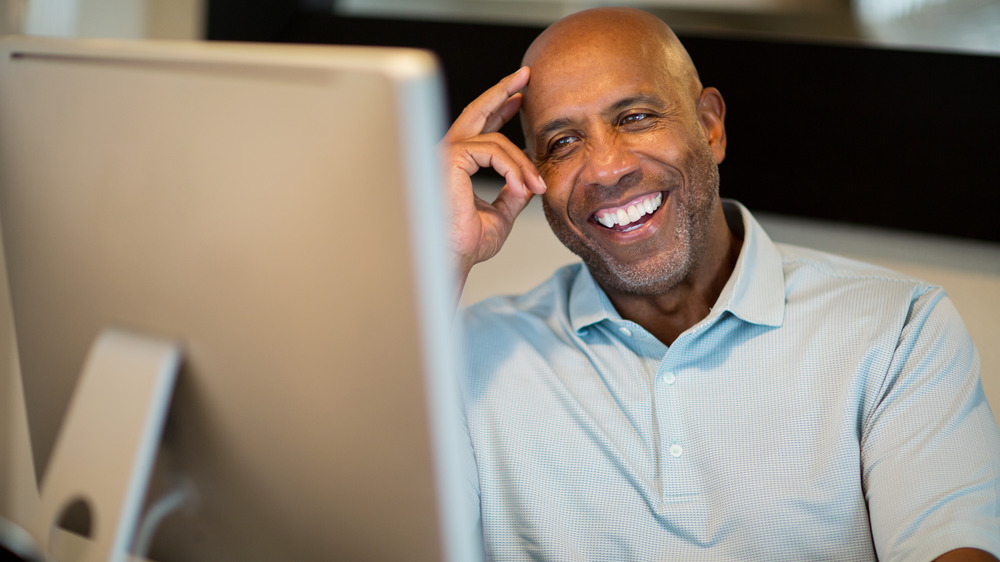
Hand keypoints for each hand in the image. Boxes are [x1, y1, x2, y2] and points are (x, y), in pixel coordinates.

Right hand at [440, 66, 546, 294]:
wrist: (450, 259)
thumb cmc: (465, 243)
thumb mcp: (500, 214)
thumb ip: (513, 193)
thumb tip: (529, 180)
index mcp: (454, 164)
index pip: (478, 127)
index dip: (500, 109)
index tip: (520, 100)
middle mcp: (445, 154)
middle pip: (476, 111)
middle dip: (503, 90)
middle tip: (525, 76)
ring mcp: (445, 154)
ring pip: (496, 140)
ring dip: (523, 162)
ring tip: (537, 185)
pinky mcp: (450, 159)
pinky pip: (494, 151)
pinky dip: (514, 168)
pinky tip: (523, 186)